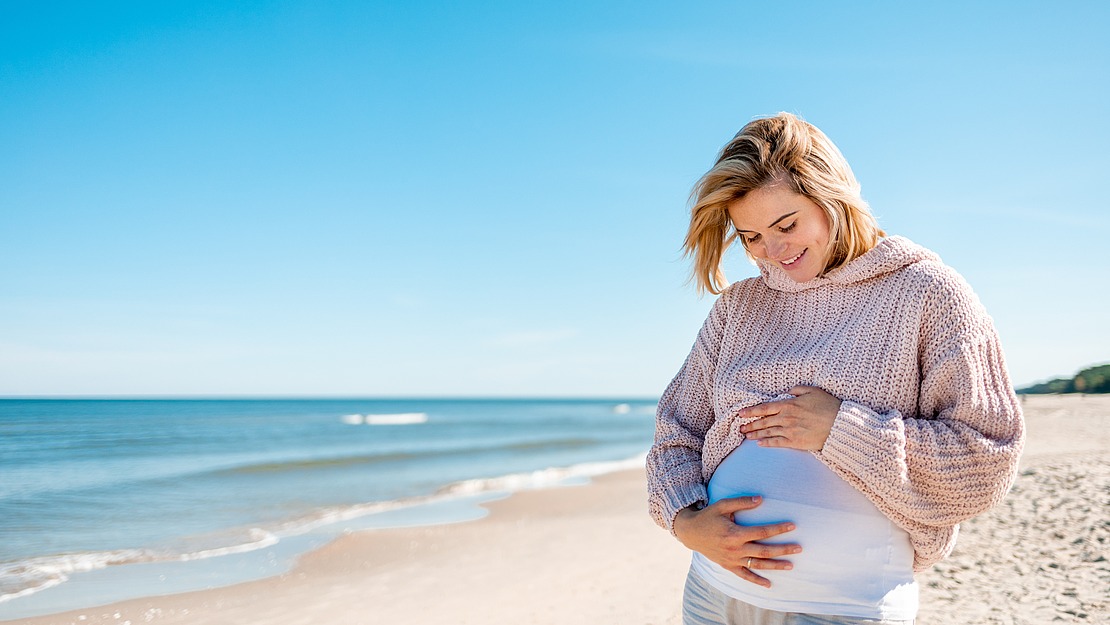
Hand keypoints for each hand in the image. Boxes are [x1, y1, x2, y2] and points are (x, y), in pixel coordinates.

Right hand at [673, 496, 800, 587]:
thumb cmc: (708, 516)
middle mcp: (735, 549)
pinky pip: (745, 576)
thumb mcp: (722, 505)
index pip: (762, 532)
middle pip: (764, 551)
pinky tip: (769, 584)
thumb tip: (760, 499)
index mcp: (735, 533)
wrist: (690, 532)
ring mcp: (732, 559)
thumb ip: (741, 502)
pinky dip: (757, 581)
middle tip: (799, 548)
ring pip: (758, 565)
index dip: (778, 529)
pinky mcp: (728, 566)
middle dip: (783, 550)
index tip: (792, 526)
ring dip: (775, 565)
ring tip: (791, 565)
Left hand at [738, 386, 841, 450]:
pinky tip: (760, 444)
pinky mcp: (795, 442)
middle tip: (740, 427)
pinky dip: (767, 443)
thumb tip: (788, 391)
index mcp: (789, 404)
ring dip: (755, 434)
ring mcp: (789, 431)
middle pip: (763, 421)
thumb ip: (797, 390)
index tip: (741, 413)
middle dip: (750, 424)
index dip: (751, 411)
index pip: (764, 408)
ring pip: (768, 432)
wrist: (840, 425)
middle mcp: (786, 418)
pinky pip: (777, 443)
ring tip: (746, 435)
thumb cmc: (828, 406)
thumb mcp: (813, 391)